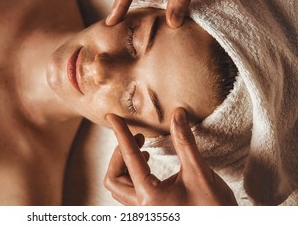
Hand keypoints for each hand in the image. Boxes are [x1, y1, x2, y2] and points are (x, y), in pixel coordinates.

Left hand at [104, 108, 236, 204]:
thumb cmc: (214, 208)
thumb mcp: (200, 172)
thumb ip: (185, 143)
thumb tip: (177, 114)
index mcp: (150, 196)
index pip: (129, 158)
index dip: (121, 134)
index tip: (112, 117)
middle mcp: (142, 208)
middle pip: (114, 178)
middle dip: (119, 154)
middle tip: (139, 137)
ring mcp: (146, 212)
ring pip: (119, 188)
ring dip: (124, 166)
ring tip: (143, 150)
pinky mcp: (151, 212)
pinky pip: (129, 194)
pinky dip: (131, 176)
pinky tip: (147, 165)